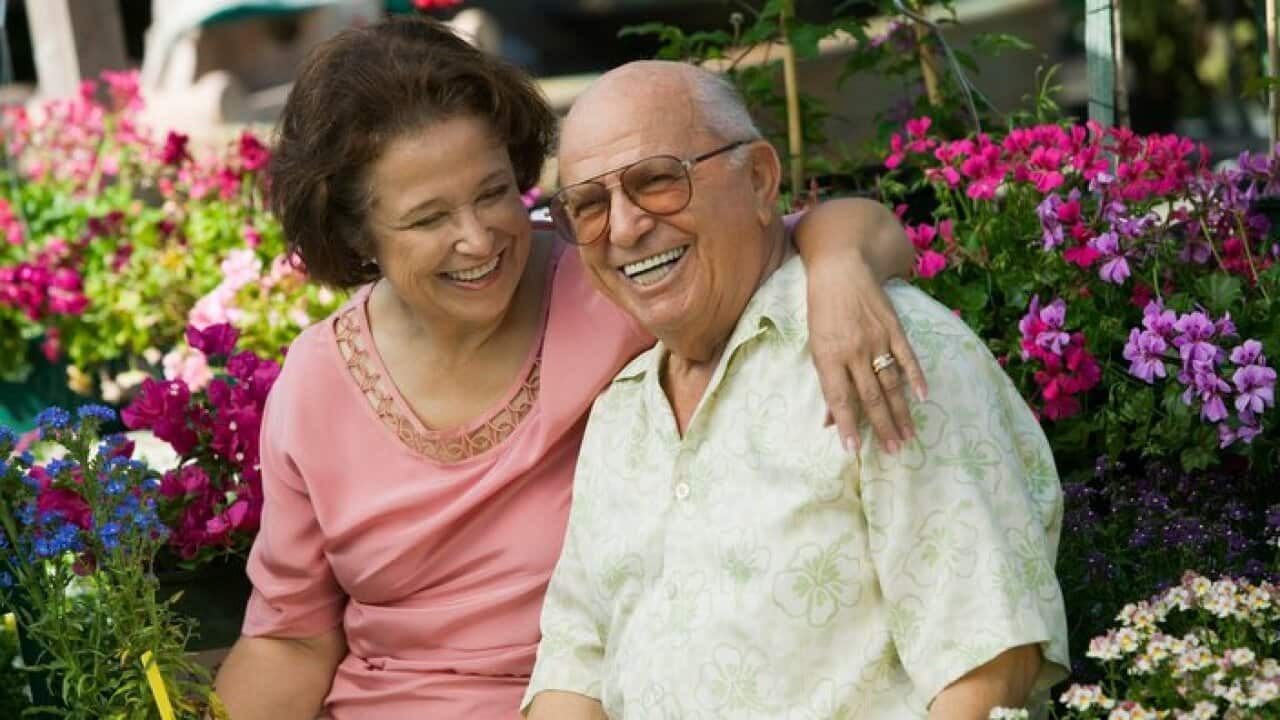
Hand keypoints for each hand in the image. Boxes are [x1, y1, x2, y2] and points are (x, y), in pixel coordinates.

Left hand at [807, 254, 927, 454]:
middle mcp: (854, 351)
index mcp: (829, 356)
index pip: (839, 398)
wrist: (841, 268)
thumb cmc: (822, 310)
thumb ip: (827, 383)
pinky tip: (923, 396)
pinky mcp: (894, 327)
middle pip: (870, 397)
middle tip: (894, 450)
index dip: (847, 425)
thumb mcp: (816, 345)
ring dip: (900, 412)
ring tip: (908, 435)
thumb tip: (829, 421)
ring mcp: (876, 339)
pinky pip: (907, 356)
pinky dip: (916, 377)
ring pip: (891, 383)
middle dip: (882, 426)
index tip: (853, 449)